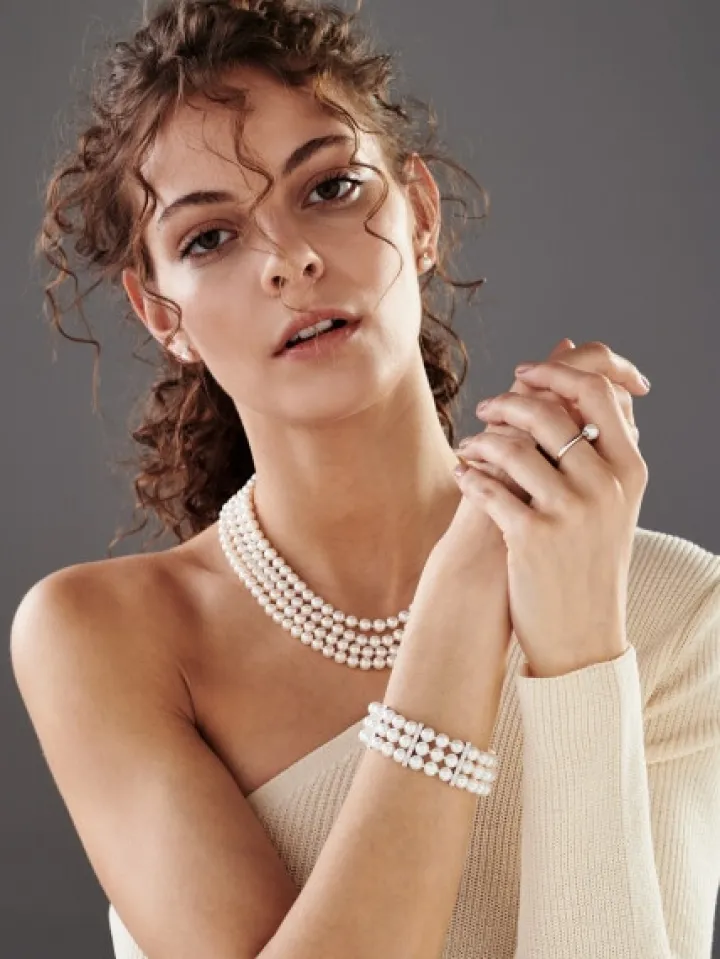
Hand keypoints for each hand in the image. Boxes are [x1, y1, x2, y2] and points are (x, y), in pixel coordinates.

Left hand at [453, 361, 648, 677]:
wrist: (581, 635)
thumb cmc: (591, 561)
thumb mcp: (615, 502)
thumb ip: (605, 443)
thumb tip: (587, 381)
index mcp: (629, 471)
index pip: (596, 392)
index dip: (556, 370)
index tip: (525, 373)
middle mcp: (604, 487)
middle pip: (548, 411)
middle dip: (508, 401)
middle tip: (485, 408)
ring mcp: (569, 512)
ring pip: (513, 447)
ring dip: (481, 440)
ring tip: (469, 446)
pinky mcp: (532, 538)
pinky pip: (489, 487)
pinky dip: (470, 476)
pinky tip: (463, 476)